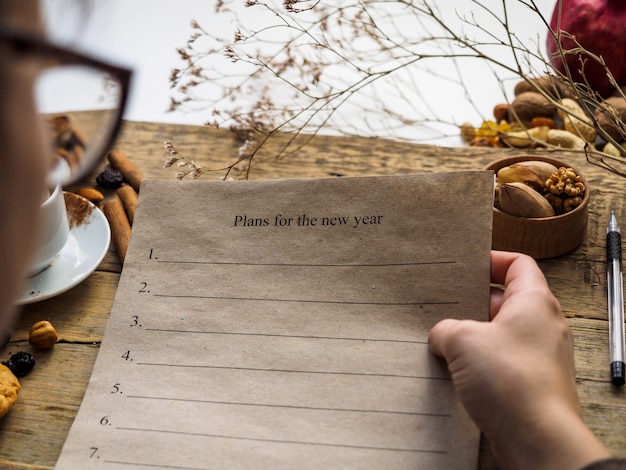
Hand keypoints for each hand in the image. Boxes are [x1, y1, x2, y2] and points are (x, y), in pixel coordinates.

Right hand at [429, 251, 609, 469]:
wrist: (537, 438)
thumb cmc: (511, 381)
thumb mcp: (463, 340)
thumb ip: (445, 328)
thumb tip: (441, 335)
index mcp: (534, 301)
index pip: (518, 264)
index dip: (491, 260)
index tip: (465, 265)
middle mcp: (541, 325)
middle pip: (504, 299)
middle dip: (470, 302)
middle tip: (442, 303)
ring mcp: (537, 355)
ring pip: (499, 333)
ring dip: (471, 335)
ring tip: (441, 338)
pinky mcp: (528, 382)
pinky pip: (499, 361)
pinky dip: (478, 361)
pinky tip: (453, 368)